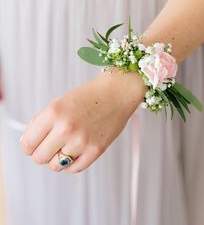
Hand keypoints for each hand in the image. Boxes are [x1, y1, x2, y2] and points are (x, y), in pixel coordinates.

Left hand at [20, 68, 145, 172]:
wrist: (116, 94)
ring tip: (66, 147)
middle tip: (51, 145)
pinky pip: (74, 169)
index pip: (27, 144)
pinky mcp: (96, 150)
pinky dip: (72, 163)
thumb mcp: (59, 102)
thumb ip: (41, 123)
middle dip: (42, 153)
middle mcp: (66, 128)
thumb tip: (29, 143)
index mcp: (53, 112)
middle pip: (39, 158)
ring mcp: (82, 141)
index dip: (29, 146)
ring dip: (58, 158)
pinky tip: (76, 151)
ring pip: (56, 166)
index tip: (34, 145)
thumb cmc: (88, 97)